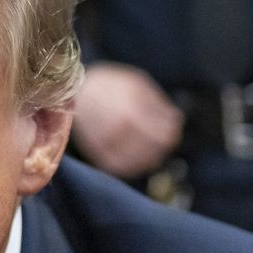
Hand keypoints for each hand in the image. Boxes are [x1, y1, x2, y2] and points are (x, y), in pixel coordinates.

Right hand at [70, 62, 183, 178]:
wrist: (76, 93)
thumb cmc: (111, 86)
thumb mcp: (137, 84)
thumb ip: (158, 104)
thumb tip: (176, 121)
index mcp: (132, 111)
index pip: (166, 135)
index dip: (173, 132)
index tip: (172, 127)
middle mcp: (119, 131)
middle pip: (156, 150)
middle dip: (163, 144)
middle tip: (162, 137)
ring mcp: (108, 145)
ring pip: (142, 163)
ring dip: (151, 155)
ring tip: (149, 145)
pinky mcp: (99, 156)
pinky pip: (124, 168)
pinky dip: (133, 164)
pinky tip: (135, 154)